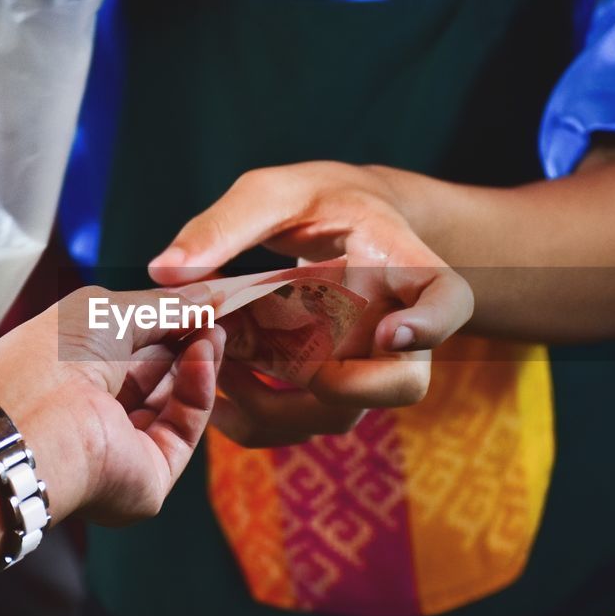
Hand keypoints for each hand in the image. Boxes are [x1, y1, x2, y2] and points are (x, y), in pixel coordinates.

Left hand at [0, 287, 224, 524]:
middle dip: (188, 343)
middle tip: (217, 316)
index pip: (131, 349)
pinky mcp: (150, 474)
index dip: (169, 324)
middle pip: (157, 376)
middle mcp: (95, 415)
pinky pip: (183, 428)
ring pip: (176, 403)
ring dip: (198, 363)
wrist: (37, 422)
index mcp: (72, 376)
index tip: (203, 303)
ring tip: (214, 332)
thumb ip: (162, 306)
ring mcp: (123, 448)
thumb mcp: (108, 311)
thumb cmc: (50, 360)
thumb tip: (206, 298)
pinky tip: (205, 356)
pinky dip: (199, 390)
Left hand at [148, 162, 471, 446]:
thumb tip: (165, 272)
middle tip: (283, 364)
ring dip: (277, 407)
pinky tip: (211, 392)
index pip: (449, 299)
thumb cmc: (317, 200)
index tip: (395, 331)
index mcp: (402, 266)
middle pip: (402, 383)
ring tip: (214, 370)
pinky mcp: (324, 387)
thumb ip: (225, 225)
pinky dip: (254, 418)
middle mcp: (394, 327)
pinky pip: (298, 422)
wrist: (337, 224)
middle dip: (347, 391)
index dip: (433, 324)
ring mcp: (362, 364)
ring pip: (339, 416)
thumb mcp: (274, 193)